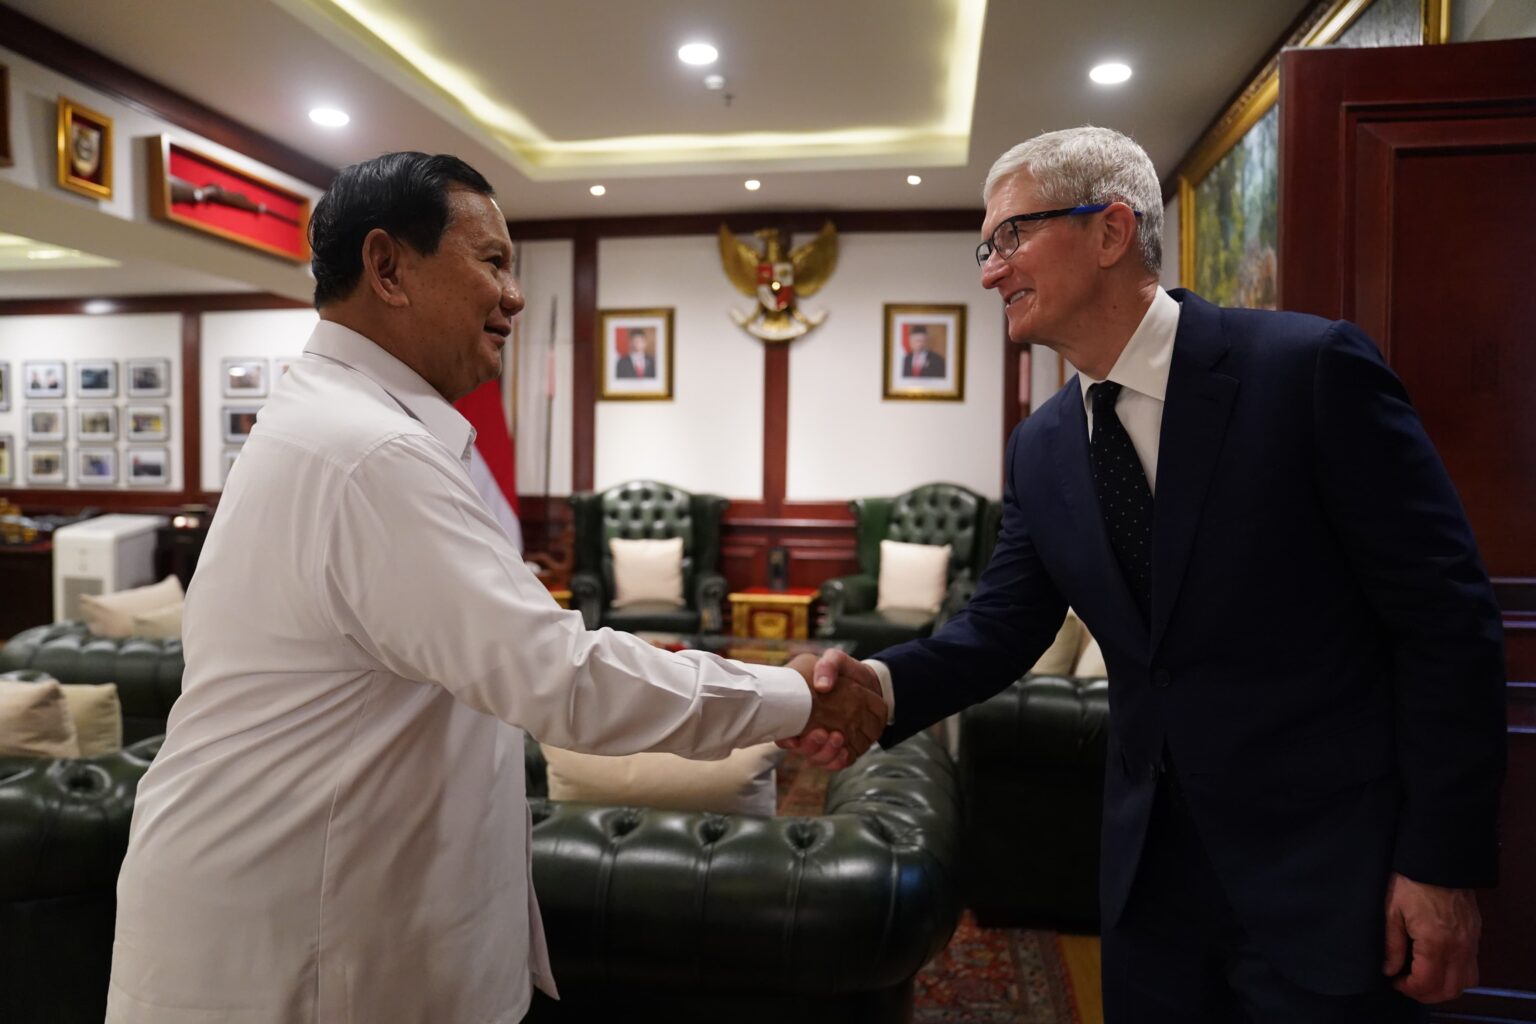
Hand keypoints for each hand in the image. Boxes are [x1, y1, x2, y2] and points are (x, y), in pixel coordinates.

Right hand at [779, 649, 884, 769]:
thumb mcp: (835, 660)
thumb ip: (828, 666)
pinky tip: (845, 751)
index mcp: (798, 711)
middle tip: (821, 733)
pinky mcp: (844, 750)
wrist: (870, 684)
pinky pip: (838, 764)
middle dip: (810, 747)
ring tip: (837, 737)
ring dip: (826, 754)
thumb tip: (822, 686)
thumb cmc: (846, 672)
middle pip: (802, 750)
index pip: (783, 733)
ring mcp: (826, 742)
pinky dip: (840, 761)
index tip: (792, 739)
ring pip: (819, 760)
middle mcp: (808, 730)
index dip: (785, 740)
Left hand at [1382, 872, 1480, 1002]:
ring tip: (1422, 976)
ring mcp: (1470, 941)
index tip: (1394, 981)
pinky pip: (1472, 966)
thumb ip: (1391, 944)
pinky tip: (1438, 964)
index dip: (1408, 989)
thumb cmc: (1410, 881)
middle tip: (1406, 983)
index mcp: (1436, 942)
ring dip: (1444, 987)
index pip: (1427, 983)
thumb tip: (1389, 970)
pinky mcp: (1475, 933)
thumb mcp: (1390, 910)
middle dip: (1426, 993)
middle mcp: (1459, 947)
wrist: (1438, 858)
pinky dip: (1457, 974)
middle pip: (1450, 990)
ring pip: (1465, 982)